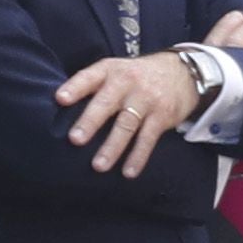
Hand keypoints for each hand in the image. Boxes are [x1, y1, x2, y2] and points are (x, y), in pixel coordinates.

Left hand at [52, 50, 200, 176]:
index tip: (60, 99)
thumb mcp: (116, 70)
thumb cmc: (137, 76)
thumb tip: (61, 112)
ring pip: (126, 124)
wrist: (182, 71)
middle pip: (106, 103)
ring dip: (112, 147)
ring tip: (98, 166)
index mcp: (110, 70)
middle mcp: (127, 82)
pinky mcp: (162, 115)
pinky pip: (148, 138)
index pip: (89, 77)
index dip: (75, 87)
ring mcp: (146, 99)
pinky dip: (138, 156)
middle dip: (91, 121)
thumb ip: (94, 87)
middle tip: (75, 139)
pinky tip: (128, 172)